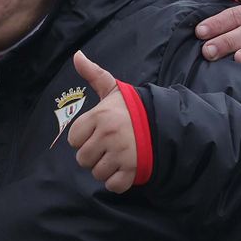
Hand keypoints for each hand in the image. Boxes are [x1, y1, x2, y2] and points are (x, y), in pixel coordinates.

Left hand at [67, 51, 137, 193]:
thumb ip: (93, 74)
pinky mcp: (133, 169)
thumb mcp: (114, 89)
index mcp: (100, 116)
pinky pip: (113, 185)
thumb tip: (77, 55)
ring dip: (105, 169)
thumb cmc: (135, 108)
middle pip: (83, 159)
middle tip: (108, 147)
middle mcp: (108, 135)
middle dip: (94, 155)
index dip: (84, 138)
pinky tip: (124, 169)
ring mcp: (121, 153)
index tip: (97, 133)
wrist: (167, 122)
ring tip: (117, 157)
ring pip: (97, 173)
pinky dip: (117, 182)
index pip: (74, 139)